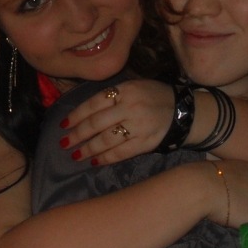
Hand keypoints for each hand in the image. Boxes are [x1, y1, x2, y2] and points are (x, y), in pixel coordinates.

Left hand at [59, 79, 173, 164]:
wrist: (183, 111)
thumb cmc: (153, 96)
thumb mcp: (134, 86)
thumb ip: (112, 96)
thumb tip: (83, 111)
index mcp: (125, 90)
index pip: (94, 103)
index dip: (76, 115)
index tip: (64, 125)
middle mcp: (130, 107)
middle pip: (97, 123)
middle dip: (78, 134)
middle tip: (65, 143)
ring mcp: (138, 126)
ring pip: (107, 140)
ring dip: (88, 149)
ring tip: (76, 155)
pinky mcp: (145, 143)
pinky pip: (121, 152)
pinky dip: (106, 158)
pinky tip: (95, 161)